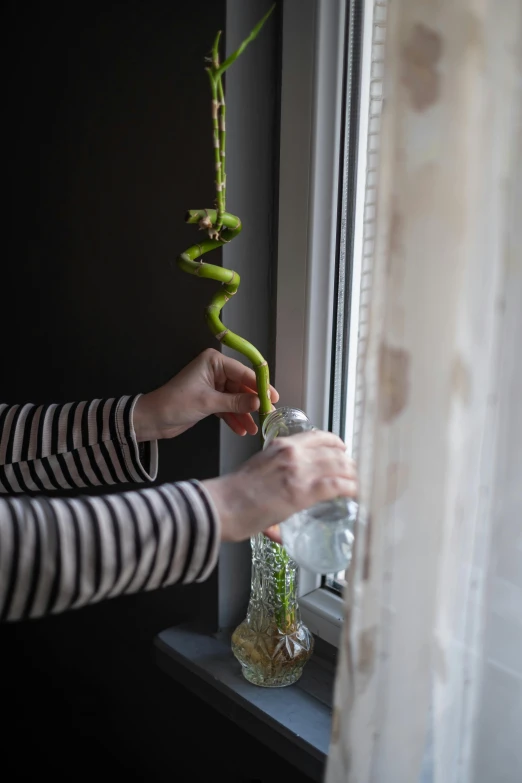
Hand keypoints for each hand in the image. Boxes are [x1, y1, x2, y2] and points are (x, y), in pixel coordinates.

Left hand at [133, 348, 278, 440]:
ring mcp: (214, 386)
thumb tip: (259, 402)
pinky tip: (242, 430)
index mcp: (214, 362)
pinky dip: (234, 418)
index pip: (243, 372)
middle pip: (242, 386)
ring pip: (237, 399)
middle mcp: (215, 371)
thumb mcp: (208, 402)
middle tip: (267, 415)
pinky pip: (228, 408)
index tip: (273, 397)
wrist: (153, 419)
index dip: (260, 385)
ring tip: (255, 428)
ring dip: (245, 414)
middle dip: (253, 402)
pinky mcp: (210, 400)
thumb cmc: (174, 403)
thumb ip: (235, 402)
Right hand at [202, 430, 357, 543]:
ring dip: (354, 476)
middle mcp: (293, 454)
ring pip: (340, 466)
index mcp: (280, 446)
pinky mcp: (303, 492)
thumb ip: (273, 481)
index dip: (336, 443)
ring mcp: (299, 471)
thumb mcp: (256, 472)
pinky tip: (357, 495)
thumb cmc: (232, 495)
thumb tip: (279, 516)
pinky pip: (339, 485)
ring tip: (359, 485)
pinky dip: (352, 489)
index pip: (318, 436)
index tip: (343, 450)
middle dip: (348, 462)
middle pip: (334, 451)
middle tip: (354, 474)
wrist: (221, 505)